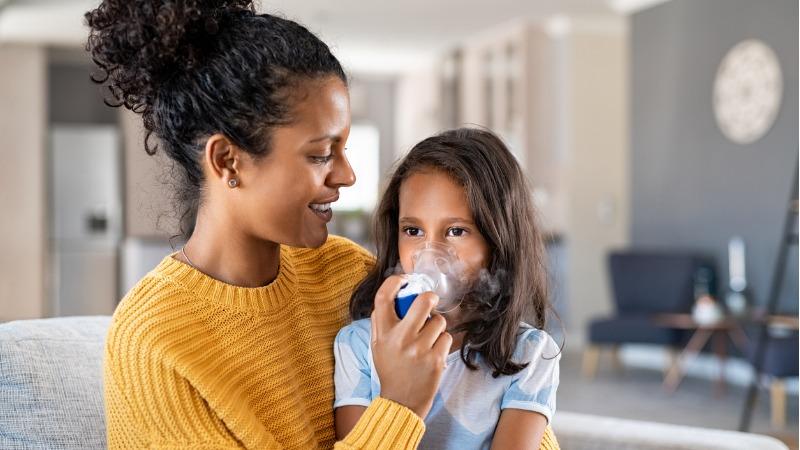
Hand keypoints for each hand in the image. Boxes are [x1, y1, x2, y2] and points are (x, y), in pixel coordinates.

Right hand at [370, 275, 451, 418]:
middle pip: (422, 302)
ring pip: (439, 321)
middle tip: (430, 300)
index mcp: (383, 334)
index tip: (403, 280)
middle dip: (430, 298)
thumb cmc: (391, 369)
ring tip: (428, 338)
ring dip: (436, 326)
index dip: (394, 282)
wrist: (401, 401)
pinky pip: (446, 337)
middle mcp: (400, 339)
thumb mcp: (377, 346)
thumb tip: (393, 294)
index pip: (383, 298)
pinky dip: (442, 342)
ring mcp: (419, 350)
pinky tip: (433, 352)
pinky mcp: (436, 360)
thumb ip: (381, 322)